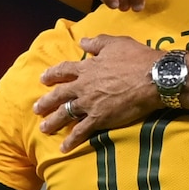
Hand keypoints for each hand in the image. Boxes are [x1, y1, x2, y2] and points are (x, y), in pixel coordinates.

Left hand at [34, 35, 163, 151]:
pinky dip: (71, 140)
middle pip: (59, 95)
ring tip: (44, 128)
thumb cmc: (136, 58)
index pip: (64, 70)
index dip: (52, 74)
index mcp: (87, 68)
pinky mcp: (99, 118)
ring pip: (65, 114)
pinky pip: (81, 131)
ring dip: (53, 122)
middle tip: (36, 108)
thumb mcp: (116, 43)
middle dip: (46, 102)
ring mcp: (89, 104)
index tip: (43, 78)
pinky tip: (63, 148)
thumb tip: (82, 41)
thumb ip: (97, 43)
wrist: (152, 78)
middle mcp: (84, 86)